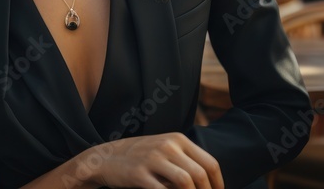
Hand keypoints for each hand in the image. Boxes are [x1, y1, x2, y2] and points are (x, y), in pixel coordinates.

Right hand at [77, 133, 223, 188]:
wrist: (105, 158)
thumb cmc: (139, 157)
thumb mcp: (164, 148)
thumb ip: (185, 159)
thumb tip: (209, 182)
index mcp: (178, 139)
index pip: (210, 163)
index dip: (218, 184)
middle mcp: (168, 146)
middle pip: (201, 173)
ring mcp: (152, 159)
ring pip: (186, 181)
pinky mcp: (139, 174)